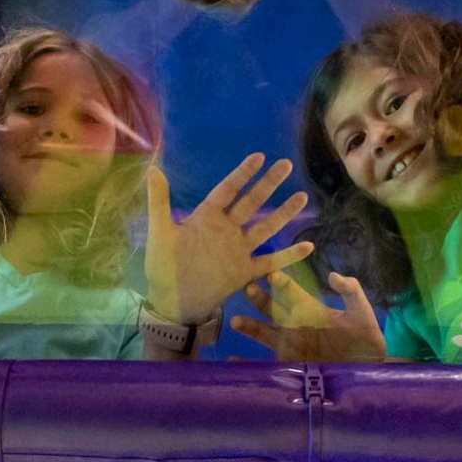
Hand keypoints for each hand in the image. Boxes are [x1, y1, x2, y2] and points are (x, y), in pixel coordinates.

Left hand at [144, 154, 314, 324]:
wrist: (171, 304)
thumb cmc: (163, 267)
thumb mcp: (160, 233)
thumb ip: (159, 201)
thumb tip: (153, 169)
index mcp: (208, 218)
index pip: (229, 190)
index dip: (243, 174)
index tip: (259, 156)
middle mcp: (227, 230)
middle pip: (252, 202)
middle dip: (269, 184)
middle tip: (286, 164)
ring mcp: (239, 251)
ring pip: (266, 227)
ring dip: (284, 212)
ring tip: (302, 196)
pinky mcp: (245, 272)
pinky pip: (271, 262)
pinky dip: (289, 255)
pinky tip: (308, 245)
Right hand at [231, 270, 385, 362]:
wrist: (368, 371)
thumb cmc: (365, 338)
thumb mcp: (362, 313)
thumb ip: (351, 291)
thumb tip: (332, 275)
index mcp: (309, 308)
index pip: (290, 290)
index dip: (279, 280)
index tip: (270, 273)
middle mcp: (295, 324)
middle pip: (271, 308)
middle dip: (259, 298)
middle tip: (246, 286)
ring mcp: (290, 346)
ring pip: (264, 333)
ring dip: (250, 326)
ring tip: (234, 321)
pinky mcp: (290, 366)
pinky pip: (266, 364)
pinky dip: (248, 363)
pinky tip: (234, 361)